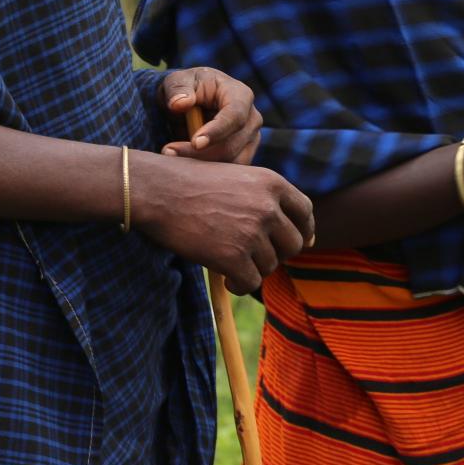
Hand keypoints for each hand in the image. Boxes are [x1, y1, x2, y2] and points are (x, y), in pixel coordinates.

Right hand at [129, 152, 314, 295]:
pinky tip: (227, 280)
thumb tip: (306, 238)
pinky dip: (240, 285)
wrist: (157, 191)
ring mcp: (252, 232)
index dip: (304, 229)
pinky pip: (251, 283)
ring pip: (270, 266)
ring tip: (231, 263)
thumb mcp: (239, 178)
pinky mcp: (233, 257)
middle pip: (293, 244)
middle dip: (277, 254)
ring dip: (253, 268)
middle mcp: (268, 207)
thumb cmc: (192, 184)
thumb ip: (267, 200)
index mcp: (272, 183)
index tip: (299, 242)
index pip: (305, 211)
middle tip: (255, 256)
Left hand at [159, 66, 261, 164]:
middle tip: (168, 151)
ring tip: (172, 156)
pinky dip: (205, 173)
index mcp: (240, 95)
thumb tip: (180, 104)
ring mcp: (250, 140)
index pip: (235, 116)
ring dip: (200, 166)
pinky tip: (184, 165)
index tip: (195, 142)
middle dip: (199, 154)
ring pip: (230, 164)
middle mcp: (251, 119)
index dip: (217, 131)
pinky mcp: (243, 156)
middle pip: (232, 145)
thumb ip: (178, 88)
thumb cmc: (187, 87)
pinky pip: (227, 173)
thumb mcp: (178, 80)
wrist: (193, 103)